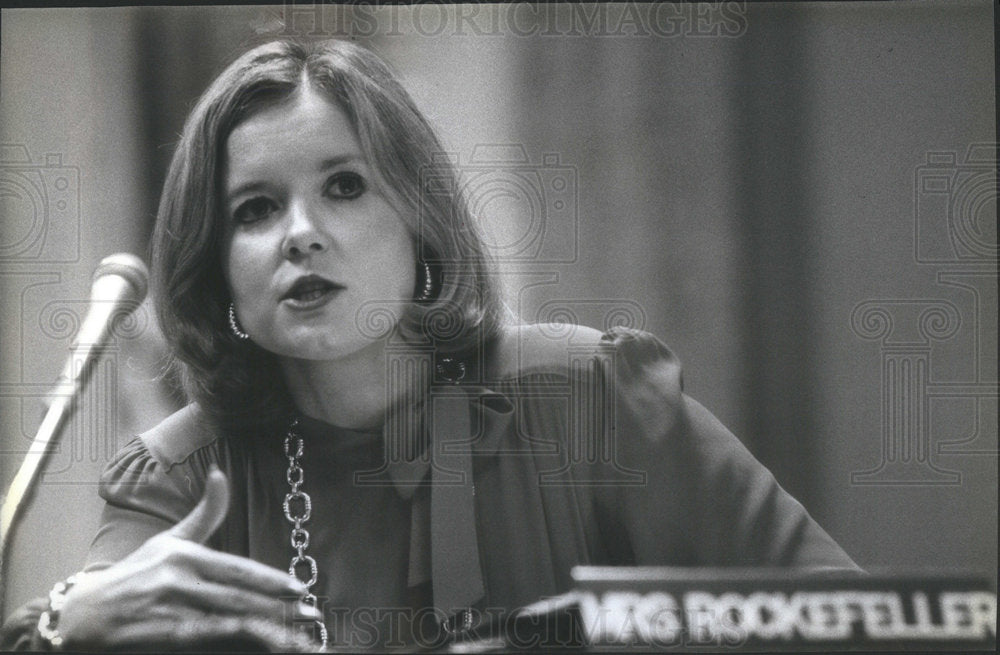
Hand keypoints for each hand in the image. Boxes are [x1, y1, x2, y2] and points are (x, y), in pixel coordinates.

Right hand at [57, 467, 321, 650]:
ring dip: (265, 627)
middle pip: (239, 595)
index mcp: (184, 554)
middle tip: (309, 612)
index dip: (270, 580)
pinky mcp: (162, 633)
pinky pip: (207, 636)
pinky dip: (235, 640)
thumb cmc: (133, 575)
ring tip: (295, 636)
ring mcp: (170, 607)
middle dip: (278, 606)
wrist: (82, 613)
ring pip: (228, 618)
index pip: (238, 569)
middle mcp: (179, 578)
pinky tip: (259, 641)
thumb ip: (204, 513)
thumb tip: (220, 474)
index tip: (299, 588)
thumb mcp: (168, 540)